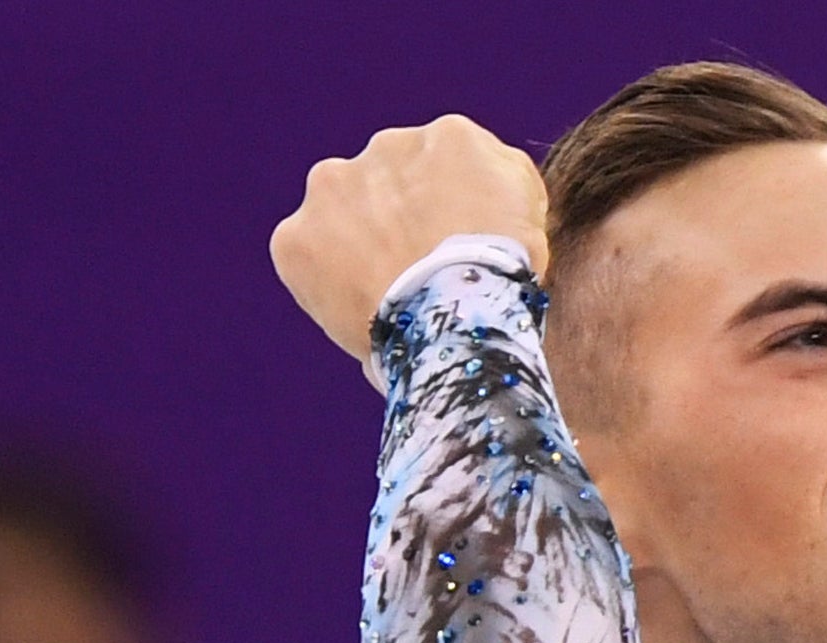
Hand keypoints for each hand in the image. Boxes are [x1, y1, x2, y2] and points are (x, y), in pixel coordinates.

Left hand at [269, 114, 548, 364]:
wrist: (455, 320)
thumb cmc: (504, 277)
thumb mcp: (531, 218)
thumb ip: (502, 186)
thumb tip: (476, 190)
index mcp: (452, 137)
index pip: (449, 169)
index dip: (454, 212)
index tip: (459, 246)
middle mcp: (386, 145)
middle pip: (390, 183)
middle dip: (400, 218)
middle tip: (422, 270)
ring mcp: (332, 186)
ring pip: (343, 213)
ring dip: (359, 242)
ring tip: (389, 292)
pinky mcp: (295, 237)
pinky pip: (309, 257)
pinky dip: (327, 280)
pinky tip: (361, 308)